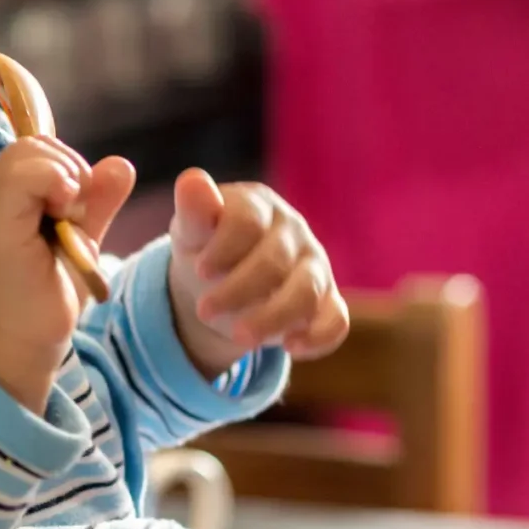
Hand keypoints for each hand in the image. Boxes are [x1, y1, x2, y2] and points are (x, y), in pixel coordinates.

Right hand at [0, 138, 133, 409]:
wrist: (21, 345)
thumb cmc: (44, 298)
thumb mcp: (79, 241)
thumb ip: (97, 202)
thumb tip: (121, 164)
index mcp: (3, 197)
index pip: (36, 150)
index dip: (67, 167)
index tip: (79, 209)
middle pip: (32, 144)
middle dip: (69, 168)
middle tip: (76, 214)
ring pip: (29, 151)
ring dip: (64, 177)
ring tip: (67, 221)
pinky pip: (25, 174)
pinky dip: (56, 182)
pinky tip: (64, 216)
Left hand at [166, 168, 348, 375]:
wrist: (224, 282)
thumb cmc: (207, 248)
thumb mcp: (191, 232)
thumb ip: (193, 211)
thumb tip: (191, 180)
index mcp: (259, 205)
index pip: (248, 222)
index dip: (224, 247)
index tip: (200, 271)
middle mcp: (293, 231)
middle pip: (275, 261)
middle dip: (238, 290)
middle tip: (204, 312)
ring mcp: (315, 265)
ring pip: (307, 291)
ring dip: (273, 318)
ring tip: (238, 338)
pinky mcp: (329, 300)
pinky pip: (337, 319)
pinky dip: (320, 336)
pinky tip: (290, 348)